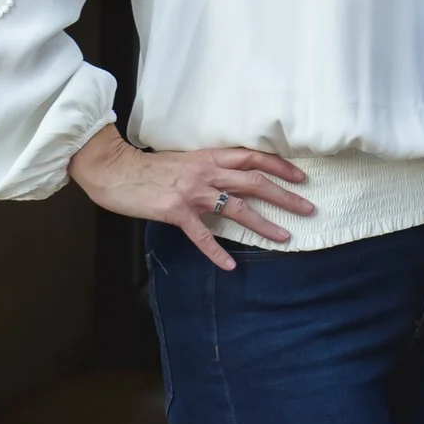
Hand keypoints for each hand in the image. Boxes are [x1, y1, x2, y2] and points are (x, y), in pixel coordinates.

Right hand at [68, 126, 313, 270]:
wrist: (115, 169)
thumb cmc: (149, 166)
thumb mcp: (186, 159)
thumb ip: (210, 167)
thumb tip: (234, 177)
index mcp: (210, 157)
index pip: (254, 158)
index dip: (280, 167)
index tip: (302, 178)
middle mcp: (207, 172)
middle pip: (255, 183)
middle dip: (285, 197)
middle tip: (308, 208)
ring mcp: (192, 192)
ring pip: (237, 209)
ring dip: (264, 224)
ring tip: (285, 237)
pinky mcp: (175, 211)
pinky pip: (201, 235)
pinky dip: (216, 252)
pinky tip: (229, 265)